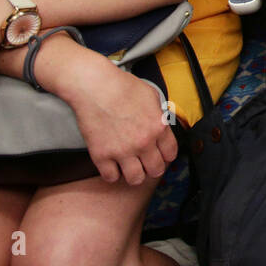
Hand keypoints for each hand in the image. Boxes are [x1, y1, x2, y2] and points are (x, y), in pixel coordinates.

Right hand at [60, 43, 177, 183]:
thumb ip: (159, 115)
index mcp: (158, 127)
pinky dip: (112, 173)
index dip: (166, 155)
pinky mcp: (102, 155)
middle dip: (152, 167)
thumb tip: (162, 126)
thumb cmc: (122, 86)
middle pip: (156, 170)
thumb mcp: (152, 96)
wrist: (94, 85)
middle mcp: (143, 142)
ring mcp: (122, 151)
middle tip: (145, 162)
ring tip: (129, 166)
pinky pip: (111, 177)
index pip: (171, 154)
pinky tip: (111, 164)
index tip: (159, 154)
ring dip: (134, 174)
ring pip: (135, 179)